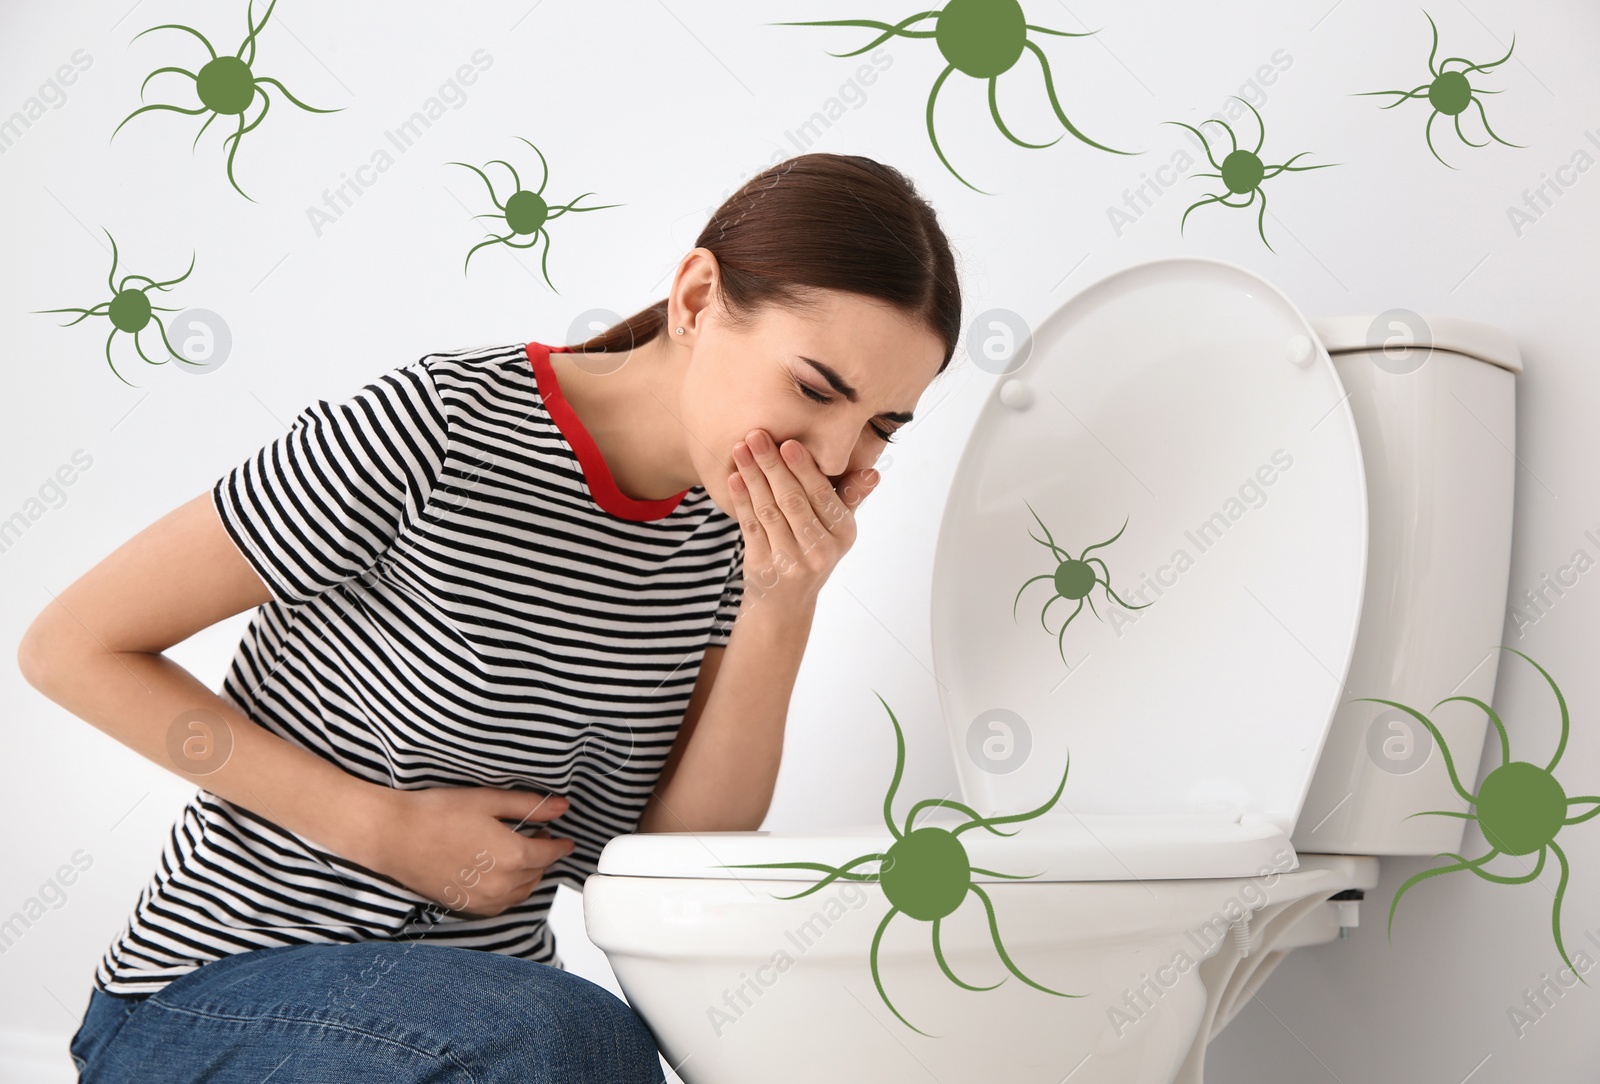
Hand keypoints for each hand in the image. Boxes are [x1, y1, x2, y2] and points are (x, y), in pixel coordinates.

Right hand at [365, 786, 574, 917]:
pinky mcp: (466, 906)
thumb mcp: (488, 801)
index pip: (550, 853)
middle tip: (539, 836)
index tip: (565, 839)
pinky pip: (501, 904)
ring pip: (522, 891)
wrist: (394, 837)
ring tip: (521, 853)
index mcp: (514, 856)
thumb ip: (529, 805)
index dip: (560, 844)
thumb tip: (561, 807)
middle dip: (543, 855)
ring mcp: (484, 900)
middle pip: (538, 873)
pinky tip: (500, 874)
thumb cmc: (435, 815)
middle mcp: (503, 884)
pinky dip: (509, 891)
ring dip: (528, 875)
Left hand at [727, 428, 879, 614]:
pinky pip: (751, 525)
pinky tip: (734, 477)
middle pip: (793, 500)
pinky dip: (741, 499)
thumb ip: (850, 496)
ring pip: (769, 509)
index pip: (821, 495)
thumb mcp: (836, 529)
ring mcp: (790, 561)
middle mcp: (820, 550)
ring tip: (740, 449)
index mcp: (843, 534)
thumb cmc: (812, 552)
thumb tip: (872, 472)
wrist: (786, 603)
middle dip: (772, 465)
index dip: (804, 469)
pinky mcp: (763, 567)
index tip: (788, 442)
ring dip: (752, 476)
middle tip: (756, 436)